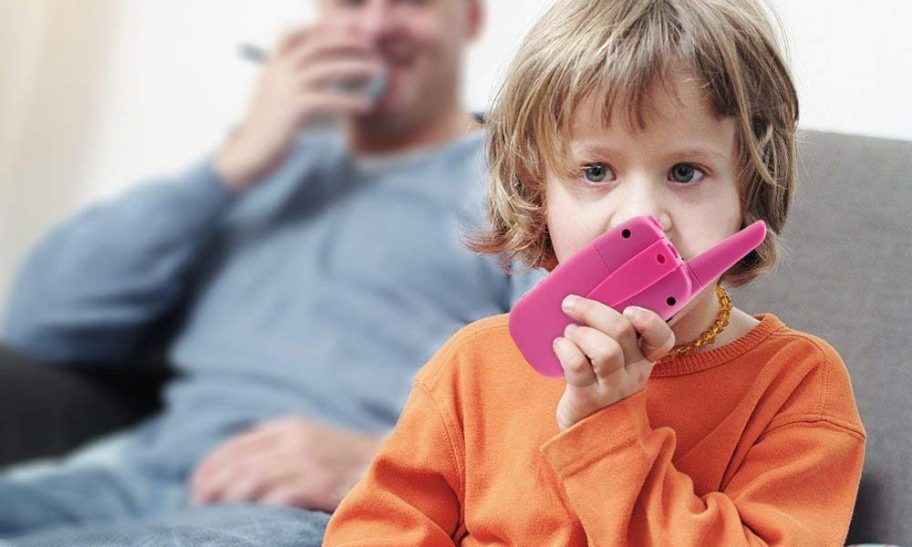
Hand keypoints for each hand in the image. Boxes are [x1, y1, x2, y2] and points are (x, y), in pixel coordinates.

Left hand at [189, 416, 384, 511]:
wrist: (400, 464)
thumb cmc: (354, 461)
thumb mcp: (315, 443)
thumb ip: (283, 448)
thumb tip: (243, 469)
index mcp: (291, 426)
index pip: (235, 444)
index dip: (209, 466)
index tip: (196, 488)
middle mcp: (295, 439)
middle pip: (237, 461)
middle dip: (210, 484)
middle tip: (196, 506)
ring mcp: (309, 461)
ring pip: (251, 478)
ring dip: (227, 497)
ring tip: (213, 514)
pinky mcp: (322, 483)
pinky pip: (279, 496)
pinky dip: (260, 507)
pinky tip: (251, 518)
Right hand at [215, 23, 381, 190]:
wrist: (248, 156)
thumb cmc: (268, 132)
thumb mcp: (276, 101)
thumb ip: (293, 85)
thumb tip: (323, 80)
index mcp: (272, 67)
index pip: (292, 34)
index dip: (319, 29)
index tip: (346, 32)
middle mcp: (277, 72)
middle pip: (316, 46)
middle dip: (346, 42)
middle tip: (370, 47)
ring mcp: (284, 88)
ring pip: (325, 69)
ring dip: (354, 67)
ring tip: (376, 72)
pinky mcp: (293, 108)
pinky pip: (328, 99)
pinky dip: (350, 100)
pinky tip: (366, 105)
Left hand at [552, 295, 674, 430]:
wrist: (589, 437)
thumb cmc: (598, 386)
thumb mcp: (615, 363)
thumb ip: (608, 333)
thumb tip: (580, 292)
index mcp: (643, 359)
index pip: (662, 339)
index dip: (649, 321)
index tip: (630, 310)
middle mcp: (632, 372)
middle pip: (622, 331)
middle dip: (593, 310)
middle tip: (571, 304)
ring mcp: (611, 387)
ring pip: (605, 350)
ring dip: (581, 333)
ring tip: (569, 333)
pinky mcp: (587, 399)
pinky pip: (577, 367)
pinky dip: (564, 349)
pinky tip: (559, 346)